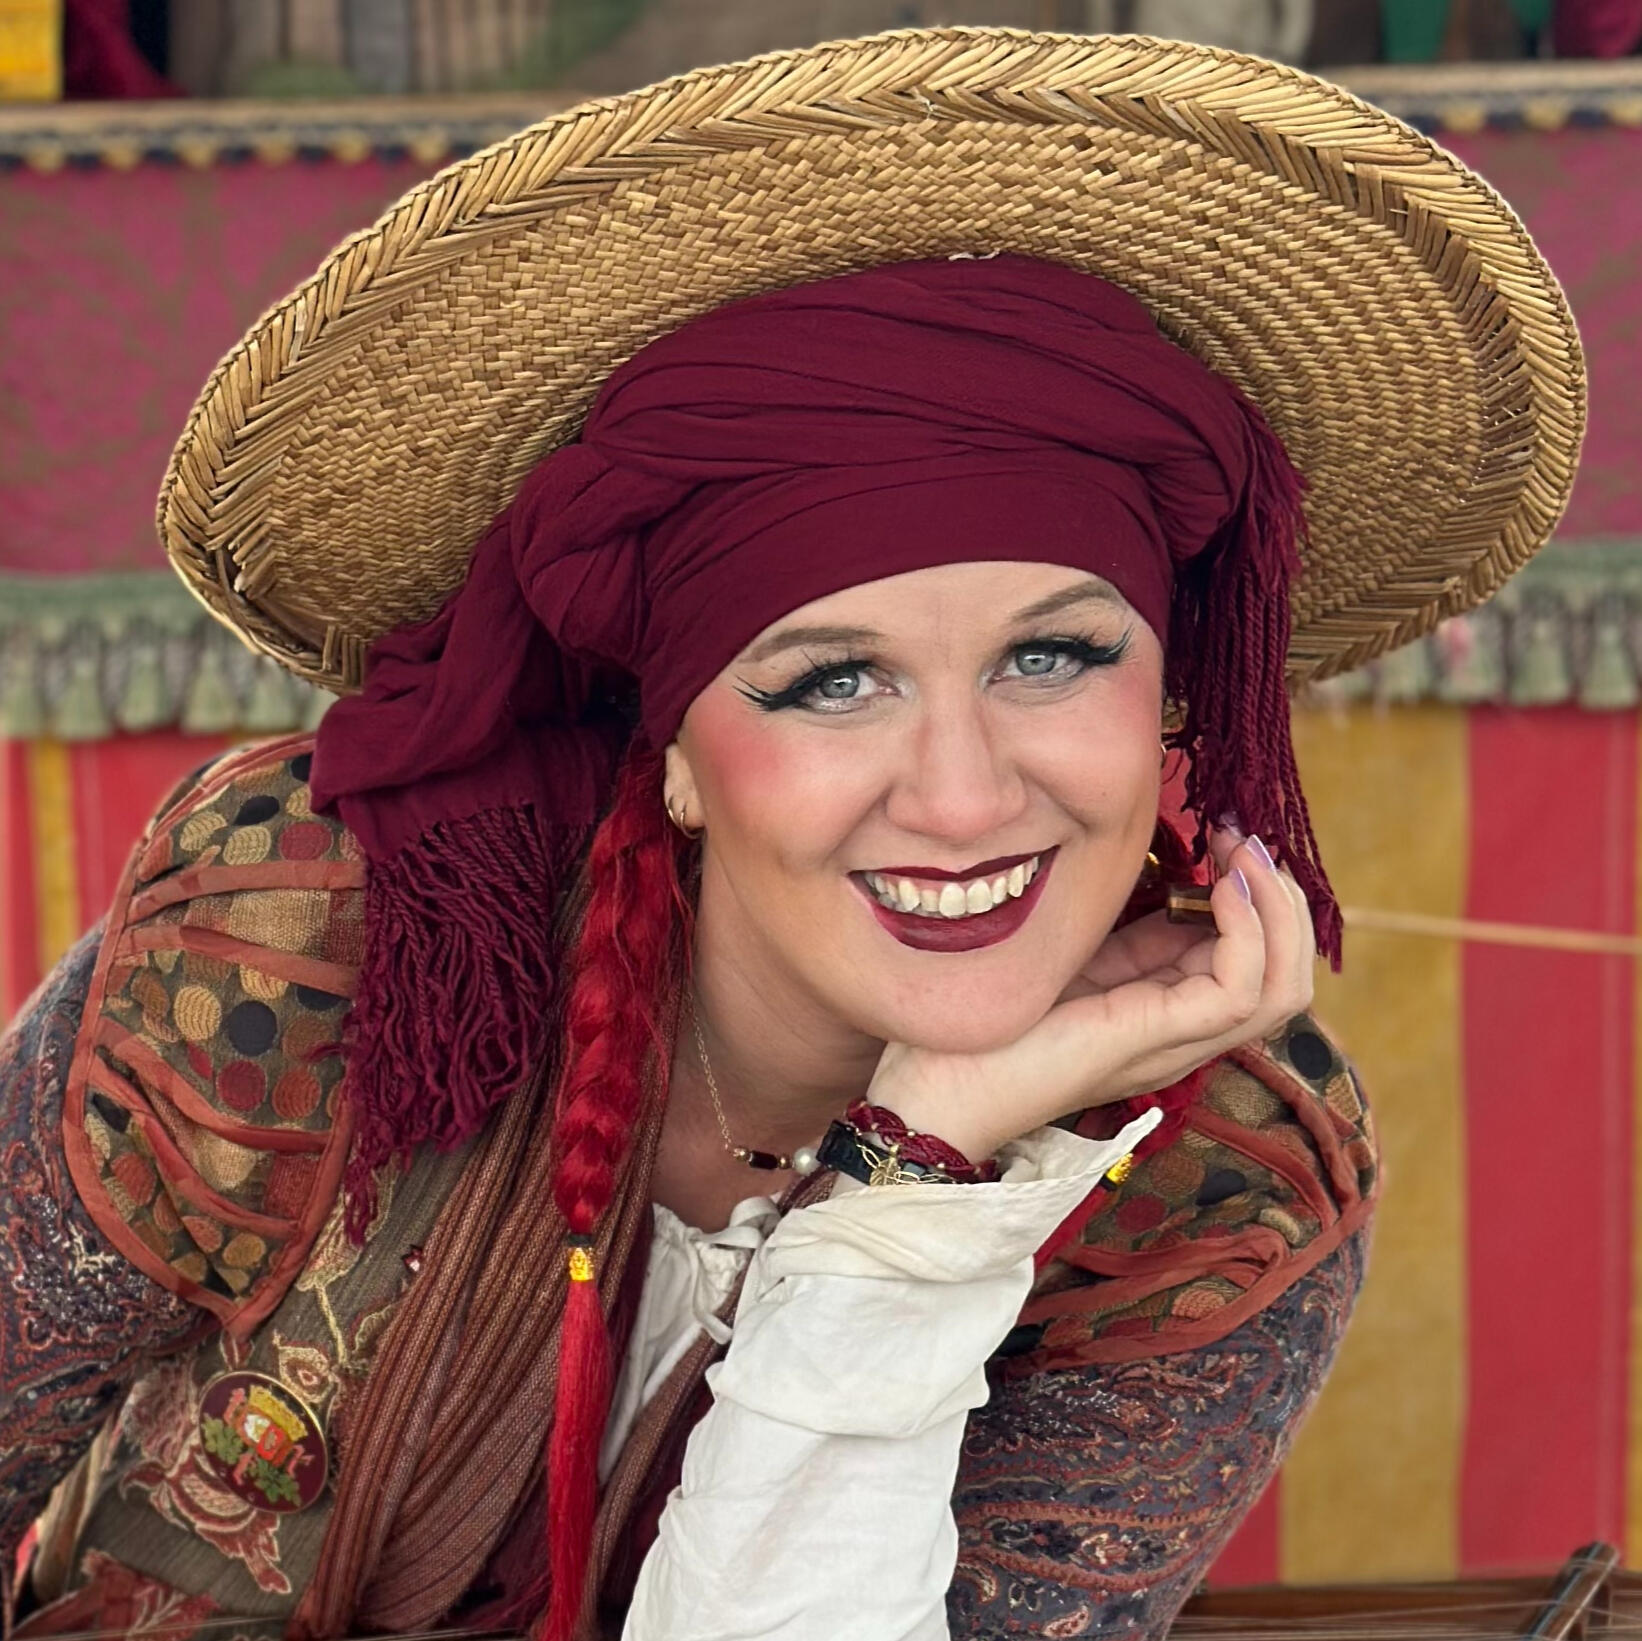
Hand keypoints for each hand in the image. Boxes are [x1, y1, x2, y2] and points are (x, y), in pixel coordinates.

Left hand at [863, 830, 1315, 1162]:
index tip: (1222, 836)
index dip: (1250, 894)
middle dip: (1279, 897)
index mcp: (1159, 1012)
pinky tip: (1223, 889)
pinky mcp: (1155, 1038)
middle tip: (1242, 838)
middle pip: (1283, 978)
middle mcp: (1181, 1033)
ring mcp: (1173, 1041)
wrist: (936, 1092)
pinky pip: (1241, 991)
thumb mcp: (1069, 960)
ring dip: (1278, 911)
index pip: (1247, 961)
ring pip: (1281, 988)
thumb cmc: (985, 1029)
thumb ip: (1119, 935)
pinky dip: (1250, 934)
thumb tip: (1165, 880)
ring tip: (1244, 855)